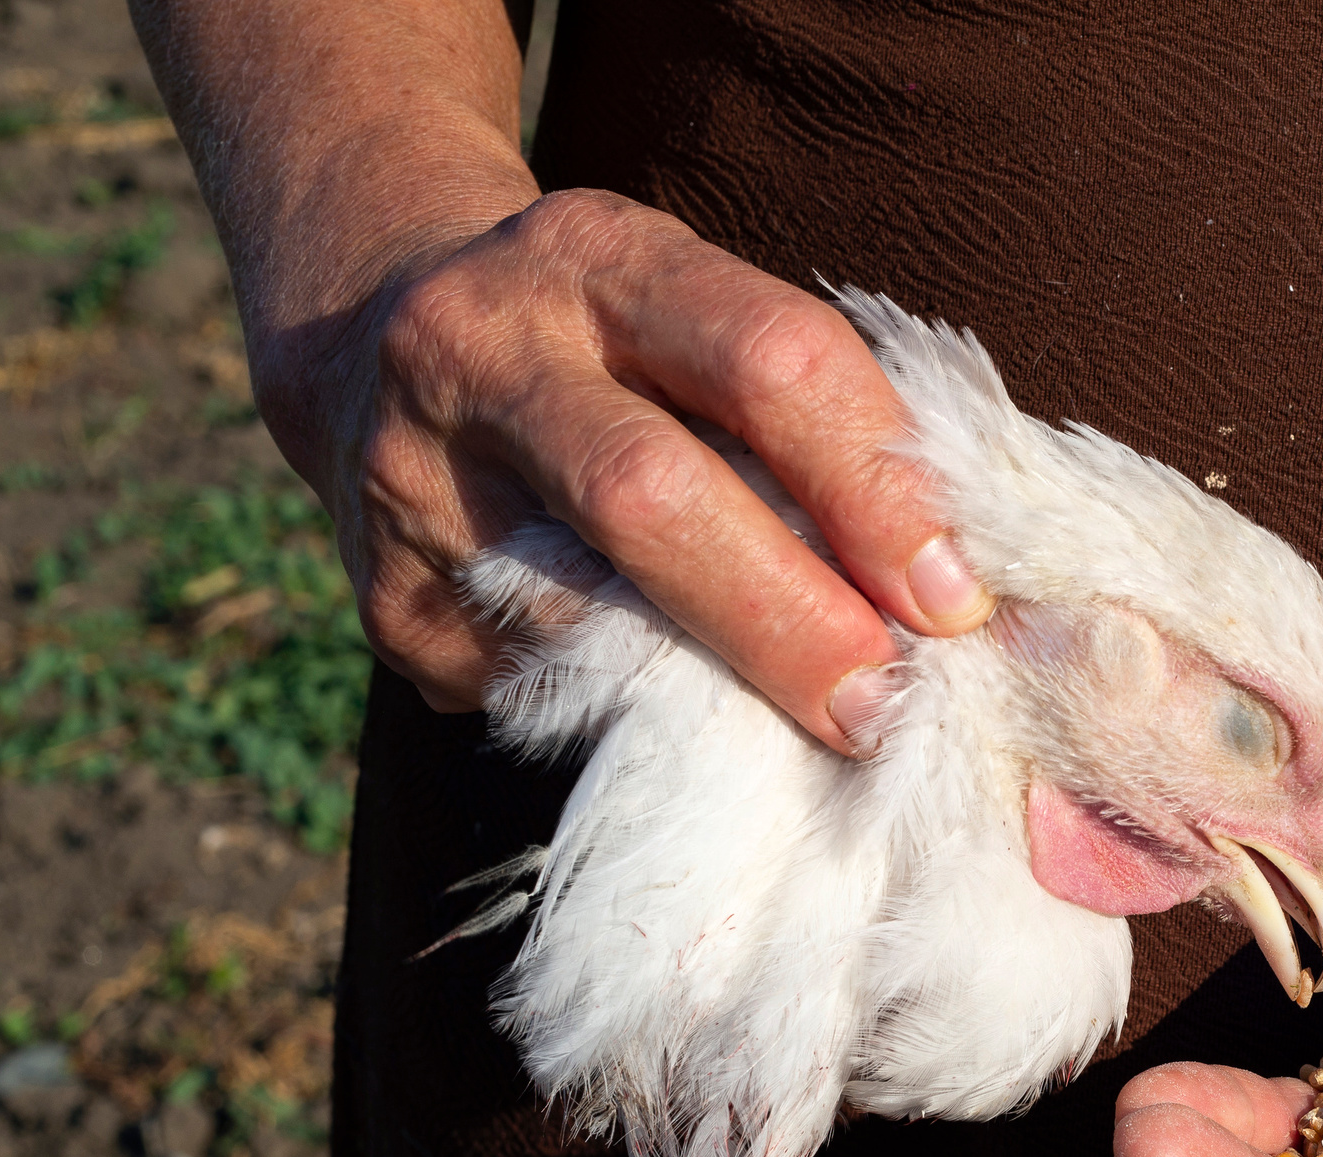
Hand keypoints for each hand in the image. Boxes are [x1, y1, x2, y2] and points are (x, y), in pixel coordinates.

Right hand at [266, 187, 992, 751]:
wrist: (365, 335)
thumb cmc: (609, 349)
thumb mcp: (692, 320)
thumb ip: (810, 424)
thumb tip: (956, 598)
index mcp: (602, 258)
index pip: (765, 359)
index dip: (874, 486)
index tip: (951, 598)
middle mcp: (485, 348)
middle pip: (651, 497)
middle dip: (789, 618)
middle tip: (881, 707)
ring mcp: (413, 477)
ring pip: (580, 618)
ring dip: (713, 693)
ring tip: (801, 733)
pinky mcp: (386, 601)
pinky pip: (535, 686)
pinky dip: (629, 715)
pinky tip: (674, 712)